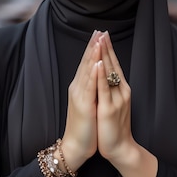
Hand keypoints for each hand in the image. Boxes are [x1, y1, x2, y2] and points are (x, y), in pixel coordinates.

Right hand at [61, 30, 101, 170]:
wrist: (76, 146)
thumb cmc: (85, 126)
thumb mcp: (89, 103)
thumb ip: (92, 89)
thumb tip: (98, 77)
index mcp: (81, 87)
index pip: (87, 63)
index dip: (93, 48)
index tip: (100, 34)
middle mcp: (78, 88)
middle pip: (86, 63)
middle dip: (93, 46)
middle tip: (99, 31)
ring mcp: (80, 96)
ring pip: (87, 71)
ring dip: (93, 55)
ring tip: (98, 40)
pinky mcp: (83, 106)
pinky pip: (89, 87)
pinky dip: (93, 74)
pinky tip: (97, 63)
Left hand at [96, 32, 135, 163]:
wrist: (120, 148)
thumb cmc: (113, 127)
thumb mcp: (113, 104)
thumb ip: (111, 89)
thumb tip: (106, 76)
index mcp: (121, 89)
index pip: (114, 64)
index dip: (108, 49)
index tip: (103, 35)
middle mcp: (121, 91)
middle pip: (113, 65)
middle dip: (106, 48)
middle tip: (102, 31)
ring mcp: (116, 99)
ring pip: (109, 73)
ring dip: (104, 56)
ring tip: (100, 41)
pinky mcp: (108, 109)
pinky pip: (103, 88)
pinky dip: (101, 75)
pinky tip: (98, 63)